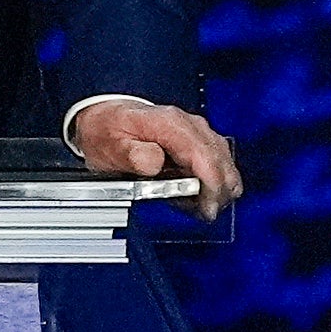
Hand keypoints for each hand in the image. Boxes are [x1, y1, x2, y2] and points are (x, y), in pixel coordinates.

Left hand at [70, 97, 244, 217]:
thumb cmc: (108, 131)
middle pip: (221, 160)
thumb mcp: (110, 146)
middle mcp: (189, 125)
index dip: (211, 185)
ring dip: (218, 187)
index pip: (204, 156)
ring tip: (199, 206)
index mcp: (170, 124)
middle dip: (218, 191)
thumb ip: (132, 155)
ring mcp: (197, 132)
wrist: (105, 118)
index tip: (207, 208)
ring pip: (225, 162)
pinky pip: (219, 162)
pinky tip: (200, 195)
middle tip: (203, 212)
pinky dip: (215, 181)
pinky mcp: (200, 141)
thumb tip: (154, 162)